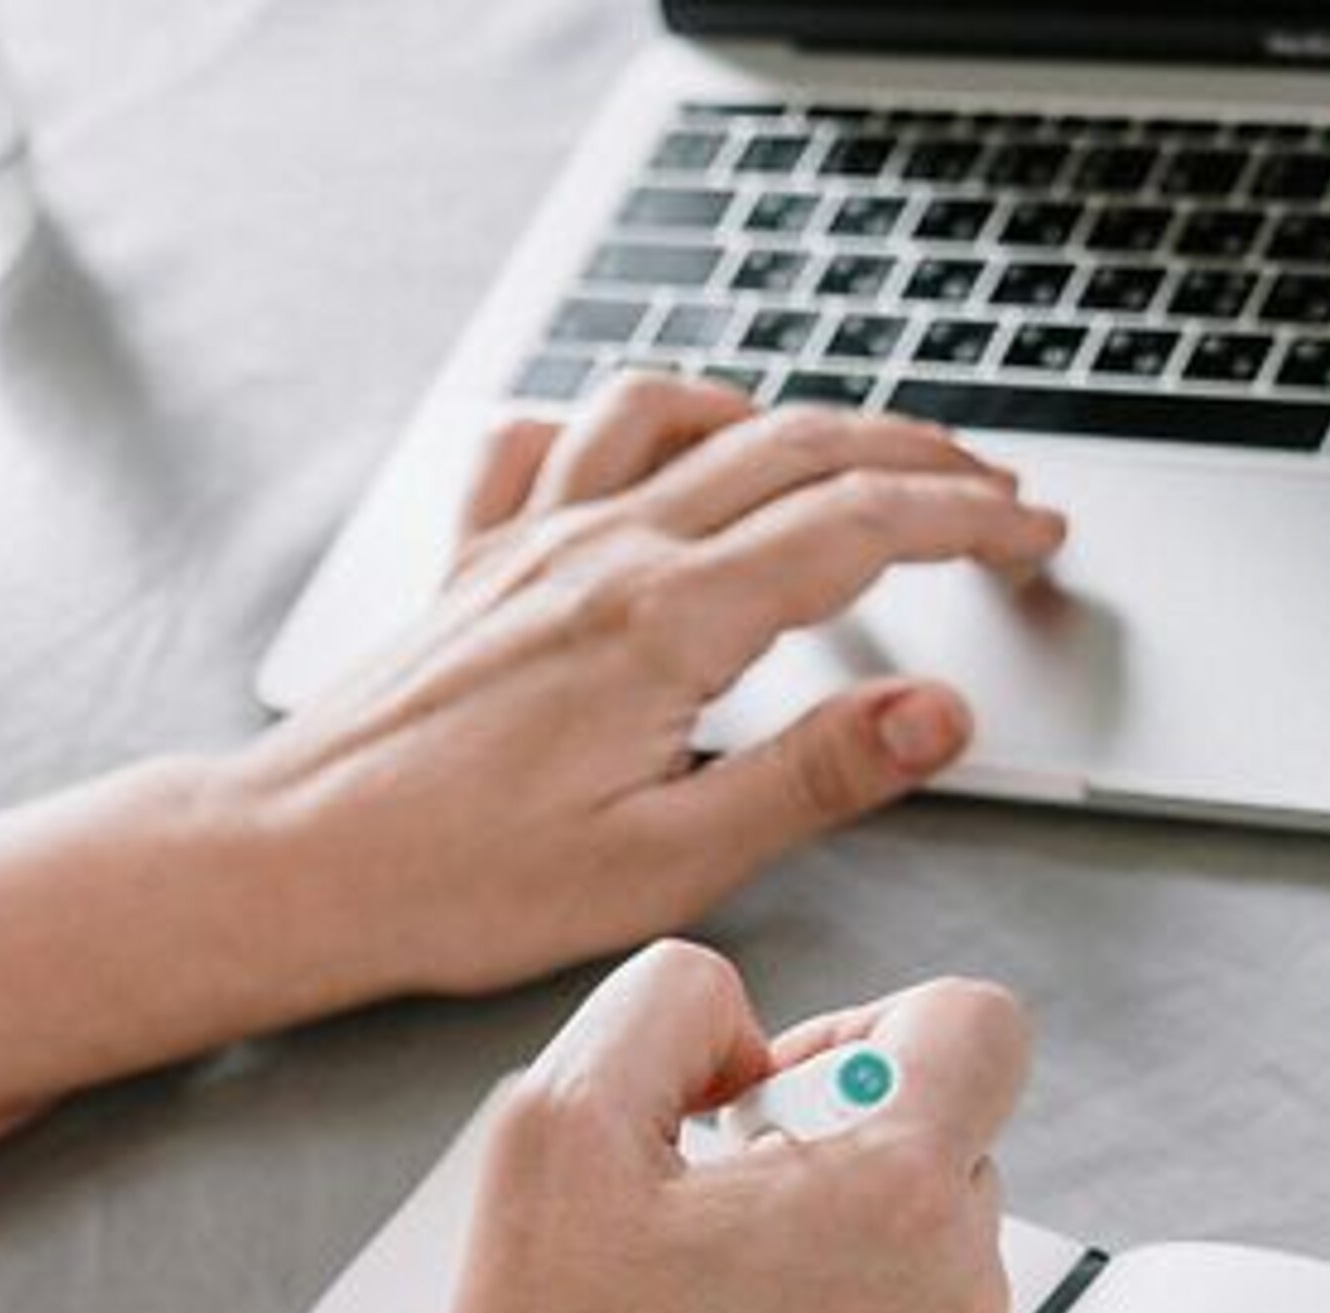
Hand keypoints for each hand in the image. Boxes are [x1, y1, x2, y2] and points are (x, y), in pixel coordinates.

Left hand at [223, 378, 1068, 1002]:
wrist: (293, 863)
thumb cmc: (455, 881)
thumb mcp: (664, 864)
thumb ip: (811, 777)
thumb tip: (937, 712)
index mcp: (664, 622)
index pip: (860, 526)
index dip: (969, 519)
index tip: (1036, 533)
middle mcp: (597, 552)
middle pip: (792, 448)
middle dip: (914, 458)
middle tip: (991, 494)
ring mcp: (525, 544)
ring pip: (674, 415)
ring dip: (777, 413)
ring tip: (841, 451)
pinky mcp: (469, 566)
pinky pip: (544, 442)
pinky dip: (615, 422)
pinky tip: (639, 451)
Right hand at [408, 940, 1028, 1312]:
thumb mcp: (550, 1126)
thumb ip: (665, 1007)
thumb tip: (742, 1025)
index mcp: (889, 1190)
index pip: (975, 1024)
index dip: (865, 1029)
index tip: (774, 1097)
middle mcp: (957, 1293)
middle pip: (943, 1143)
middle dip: (831, 1153)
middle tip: (704, 1222)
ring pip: (933, 1260)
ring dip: (839, 1259)